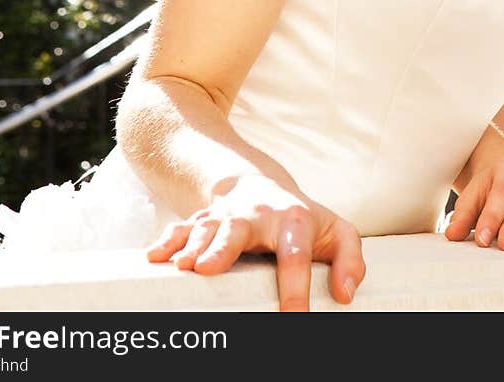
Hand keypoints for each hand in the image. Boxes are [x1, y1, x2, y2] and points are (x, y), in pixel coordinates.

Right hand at [145, 173, 365, 311]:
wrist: (263, 186)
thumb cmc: (304, 221)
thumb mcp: (337, 232)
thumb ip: (350, 259)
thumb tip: (346, 294)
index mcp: (293, 221)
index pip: (295, 255)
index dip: (295, 287)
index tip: (294, 317)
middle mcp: (256, 215)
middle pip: (238, 229)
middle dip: (222, 248)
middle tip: (207, 268)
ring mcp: (226, 216)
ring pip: (207, 227)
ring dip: (192, 246)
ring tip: (181, 267)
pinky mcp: (204, 219)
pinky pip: (183, 228)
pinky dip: (168, 240)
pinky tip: (154, 257)